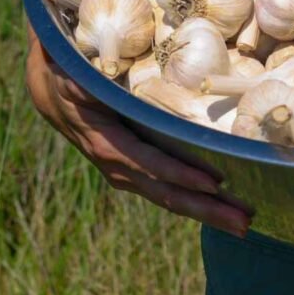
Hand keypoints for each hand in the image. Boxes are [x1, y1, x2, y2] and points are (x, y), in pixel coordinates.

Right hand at [25, 24, 250, 235]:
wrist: (49, 89)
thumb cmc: (68, 72)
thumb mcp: (73, 72)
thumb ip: (86, 77)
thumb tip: (100, 75)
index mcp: (106, 142)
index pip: (149, 163)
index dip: (180, 174)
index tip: (214, 183)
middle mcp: (119, 165)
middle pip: (167, 193)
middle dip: (207, 209)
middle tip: (244, 223)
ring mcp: (127, 171)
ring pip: (170, 197)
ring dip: (208, 210)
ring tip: (243, 223)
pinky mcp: (135, 169)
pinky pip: (167, 189)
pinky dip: (195, 199)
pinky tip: (223, 206)